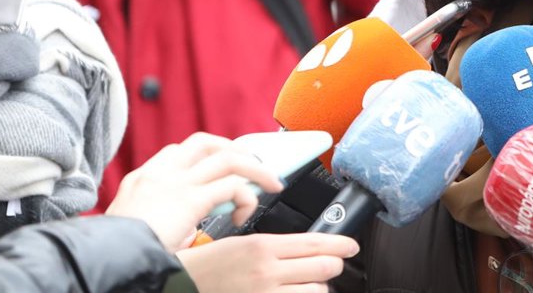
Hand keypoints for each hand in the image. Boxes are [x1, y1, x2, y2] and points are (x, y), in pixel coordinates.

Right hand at [105, 132, 283, 250]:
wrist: (103, 262)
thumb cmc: (117, 255)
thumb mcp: (138, 231)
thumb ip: (164, 221)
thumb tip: (187, 227)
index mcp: (142, 180)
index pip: (180, 151)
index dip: (208, 155)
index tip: (224, 169)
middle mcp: (158, 174)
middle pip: (205, 142)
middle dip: (235, 151)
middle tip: (253, 168)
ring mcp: (174, 183)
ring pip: (228, 158)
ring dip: (256, 168)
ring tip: (271, 183)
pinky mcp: (189, 200)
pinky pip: (232, 187)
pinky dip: (247, 197)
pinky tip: (244, 214)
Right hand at [177, 232, 359, 292]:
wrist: (180, 286)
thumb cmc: (208, 266)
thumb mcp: (243, 244)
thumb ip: (276, 247)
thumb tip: (309, 249)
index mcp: (263, 247)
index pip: (316, 244)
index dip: (341, 245)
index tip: (352, 246)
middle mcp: (267, 272)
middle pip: (324, 268)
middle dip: (333, 266)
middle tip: (332, 265)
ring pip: (316, 292)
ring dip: (318, 288)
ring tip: (310, 284)